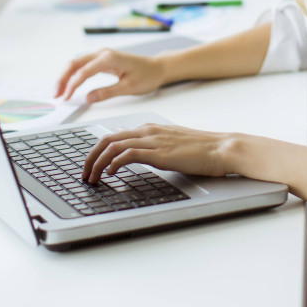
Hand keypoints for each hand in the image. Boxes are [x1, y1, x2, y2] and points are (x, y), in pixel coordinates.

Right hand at [55, 49, 169, 102]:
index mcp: (109, 58)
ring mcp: (101, 54)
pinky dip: (73, 74)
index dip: (72, 85)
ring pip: (76, 63)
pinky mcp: (102, 59)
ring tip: (60, 92)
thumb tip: (88, 98)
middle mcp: (103, 53)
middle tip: (56, 95)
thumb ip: (107, 92)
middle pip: (74, 63)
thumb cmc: (147, 76)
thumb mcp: (128, 87)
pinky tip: (70, 85)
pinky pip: (83, 65)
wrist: (157, 67)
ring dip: (66, 76)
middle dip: (62, 79)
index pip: (83, 71)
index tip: (66, 98)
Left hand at [82, 123, 234, 182]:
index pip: (113, 136)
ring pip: (113, 146)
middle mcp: (147, 131)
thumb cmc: (201, 150)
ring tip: (92, 178)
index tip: (90, 166)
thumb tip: (136, 155)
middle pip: (107, 139)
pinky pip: (127, 154)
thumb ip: (152, 147)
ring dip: (97, 163)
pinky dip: (114, 164)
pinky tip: (110, 175)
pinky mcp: (158, 152)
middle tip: (84, 174)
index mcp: (149, 128)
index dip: (97, 151)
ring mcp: (152, 140)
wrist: (221, 148)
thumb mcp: (170, 145)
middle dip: (90, 157)